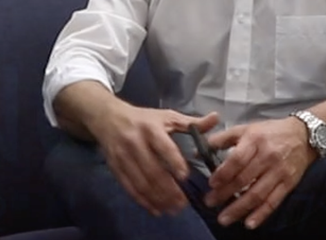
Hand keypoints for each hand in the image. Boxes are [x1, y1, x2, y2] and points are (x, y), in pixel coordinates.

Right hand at [89, 103, 218, 215]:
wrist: (109, 118)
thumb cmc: (144, 119)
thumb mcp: (167, 116)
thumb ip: (191, 122)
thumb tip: (216, 118)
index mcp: (151, 128)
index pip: (163, 147)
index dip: (174, 162)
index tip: (185, 177)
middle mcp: (135, 143)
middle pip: (152, 170)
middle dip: (168, 189)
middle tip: (182, 203)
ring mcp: (123, 157)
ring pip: (141, 182)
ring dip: (157, 198)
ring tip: (173, 209)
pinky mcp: (116, 168)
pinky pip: (129, 188)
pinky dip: (143, 201)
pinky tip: (156, 209)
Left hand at [205, 117, 315, 228]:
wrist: (303, 135)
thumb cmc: (271, 131)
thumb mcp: (247, 128)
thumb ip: (225, 137)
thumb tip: (201, 148)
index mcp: (255, 140)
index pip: (236, 160)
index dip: (223, 173)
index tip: (211, 183)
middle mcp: (267, 156)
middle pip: (244, 179)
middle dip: (225, 194)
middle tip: (210, 203)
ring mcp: (279, 171)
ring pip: (257, 194)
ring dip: (239, 209)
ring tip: (224, 218)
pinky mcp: (288, 183)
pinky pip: (273, 201)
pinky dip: (261, 214)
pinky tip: (249, 223)